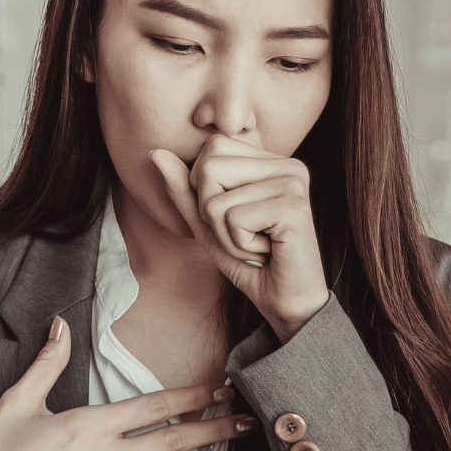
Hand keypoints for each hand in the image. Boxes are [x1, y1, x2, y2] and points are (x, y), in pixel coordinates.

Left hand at [149, 134, 329, 342]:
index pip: (212, 148)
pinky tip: (266, 252)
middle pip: (210, 167)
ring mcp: (294, 184)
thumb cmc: (249, 262)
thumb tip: (156, 153)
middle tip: (244, 235)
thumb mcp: (207, 223)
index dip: (206, 189)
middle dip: (211, 212)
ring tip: (255, 245)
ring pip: (216, 199)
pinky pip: (232, 219)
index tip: (236, 218)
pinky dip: (238, 245)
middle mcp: (289, 165)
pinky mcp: (294, 207)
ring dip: (224, 234)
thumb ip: (184, 188)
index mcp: (273, 161)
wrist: (285, 302)